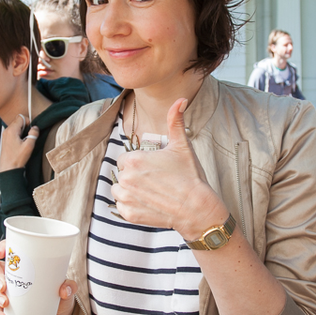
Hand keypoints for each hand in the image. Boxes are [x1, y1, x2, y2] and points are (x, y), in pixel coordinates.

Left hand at [0, 114, 38, 170]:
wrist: (7, 169)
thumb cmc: (17, 158)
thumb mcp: (29, 146)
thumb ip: (33, 134)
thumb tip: (35, 127)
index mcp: (11, 130)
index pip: (21, 117)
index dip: (28, 122)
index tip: (30, 131)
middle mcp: (7, 131)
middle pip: (18, 121)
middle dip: (25, 127)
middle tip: (27, 138)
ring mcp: (5, 135)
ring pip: (16, 127)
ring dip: (22, 132)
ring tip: (23, 142)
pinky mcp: (5, 140)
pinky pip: (13, 133)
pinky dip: (18, 136)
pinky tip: (19, 145)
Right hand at [0, 239, 77, 314]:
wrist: (58, 312)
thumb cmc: (58, 291)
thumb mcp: (66, 286)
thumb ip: (69, 286)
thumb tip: (64, 289)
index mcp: (23, 263)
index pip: (8, 249)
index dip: (1, 247)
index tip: (1, 253)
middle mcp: (11, 275)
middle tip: (4, 285)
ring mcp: (7, 291)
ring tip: (5, 302)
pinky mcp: (7, 307)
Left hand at [112, 99, 227, 238]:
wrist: (197, 207)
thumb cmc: (190, 176)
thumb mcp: (182, 145)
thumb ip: (175, 120)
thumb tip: (180, 100)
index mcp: (133, 160)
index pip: (125, 159)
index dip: (138, 163)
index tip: (153, 169)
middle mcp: (126, 178)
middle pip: (122, 174)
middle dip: (135, 176)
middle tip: (156, 181)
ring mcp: (127, 198)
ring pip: (119, 190)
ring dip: (130, 190)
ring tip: (150, 191)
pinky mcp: (129, 214)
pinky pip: (122, 207)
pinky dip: (131, 206)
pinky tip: (148, 203)